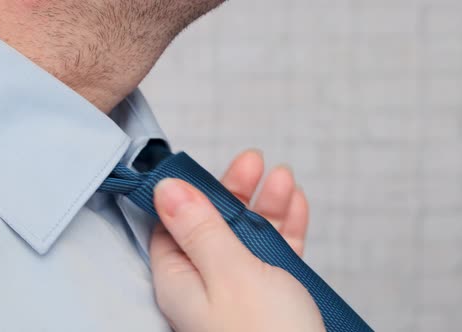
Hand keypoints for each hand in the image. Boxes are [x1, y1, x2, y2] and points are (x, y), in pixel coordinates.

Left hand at [150, 150, 323, 331]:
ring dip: (265, 204)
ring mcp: (240, 291)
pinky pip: (274, 254)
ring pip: (248, 236)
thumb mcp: (230, 272)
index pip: (170, 225)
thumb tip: (165, 190)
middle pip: (212, 225)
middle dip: (233, 190)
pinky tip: (296, 205)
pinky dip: (286, 228)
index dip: (185, 192)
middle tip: (252, 161)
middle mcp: (205, 285)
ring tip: (282, 178)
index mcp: (180, 280)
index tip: (199, 164)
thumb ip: (199, 228)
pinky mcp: (270, 296)